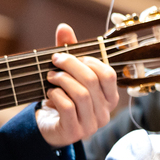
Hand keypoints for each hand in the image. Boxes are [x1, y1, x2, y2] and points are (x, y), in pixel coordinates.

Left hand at [35, 24, 118, 147]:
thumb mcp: (68, 76)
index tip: (70, 55)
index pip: (108, 74)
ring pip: (81, 94)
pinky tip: (50, 93)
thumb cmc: (63, 99)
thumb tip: (64, 27)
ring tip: (50, 77)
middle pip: (92, 81)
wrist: (50, 127)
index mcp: (110, 97)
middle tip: (55, 60)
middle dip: (71, 65)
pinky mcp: (75, 132)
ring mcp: (92, 124)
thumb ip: (69, 54)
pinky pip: (67, 108)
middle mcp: (105, 112)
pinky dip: (55, 95)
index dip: (89, 60)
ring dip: (62, 80)